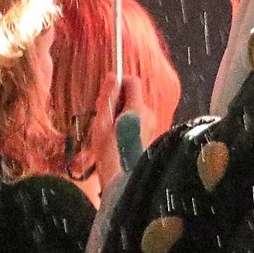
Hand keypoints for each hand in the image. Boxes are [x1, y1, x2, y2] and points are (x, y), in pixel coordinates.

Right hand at [86, 71, 139, 195]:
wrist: (121, 177)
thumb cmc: (108, 150)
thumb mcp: (102, 121)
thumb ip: (108, 97)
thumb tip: (113, 75)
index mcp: (138, 109)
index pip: (133, 81)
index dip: (118, 83)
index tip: (106, 96)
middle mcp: (149, 113)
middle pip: (133, 94)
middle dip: (117, 99)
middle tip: (102, 115)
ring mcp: (151, 123)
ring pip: (134, 106)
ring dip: (120, 111)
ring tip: (108, 128)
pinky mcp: (149, 131)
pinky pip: (137, 117)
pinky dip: (126, 120)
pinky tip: (116, 135)